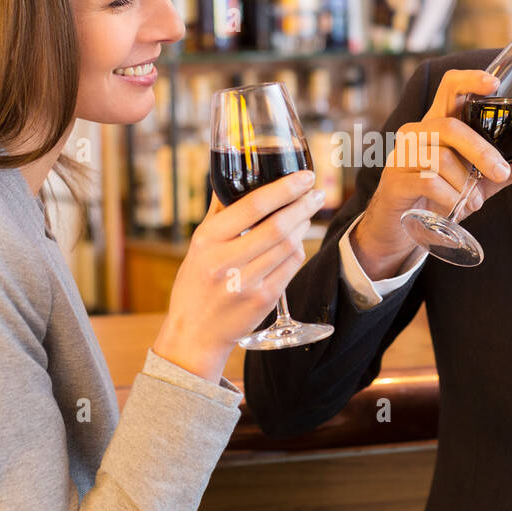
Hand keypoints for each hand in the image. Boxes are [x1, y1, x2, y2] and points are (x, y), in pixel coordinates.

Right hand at [153, 170, 324, 381]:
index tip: (303, 177)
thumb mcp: (198, 245)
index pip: (253, 205)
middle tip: (317, 193)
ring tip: (308, 213)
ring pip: (288, 246)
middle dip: (303, 205)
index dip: (284, 188)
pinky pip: (290, 267)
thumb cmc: (196, 283)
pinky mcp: (262, 300)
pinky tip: (299, 239)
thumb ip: (218, 212)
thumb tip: (233, 179)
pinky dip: (298, 249)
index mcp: (208, 240)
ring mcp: (245, 282)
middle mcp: (225, 261)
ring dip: (303, 225)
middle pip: (277, 226)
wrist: (194, 333)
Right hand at [352, 69, 511, 279]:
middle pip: (451, 126)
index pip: (450, 87)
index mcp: (439, 123)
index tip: (494, 84)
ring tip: (475, 201)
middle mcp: (418, 132)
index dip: (470, 79)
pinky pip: (427, 181)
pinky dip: (449, 197)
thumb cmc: (439, 194)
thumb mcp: (480, 180)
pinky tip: (456, 207)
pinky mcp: (395, 180)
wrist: (401, 227)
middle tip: (502, 173)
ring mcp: (402, 154)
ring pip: (441, 156)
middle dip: (481, 151)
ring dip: (464, 182)